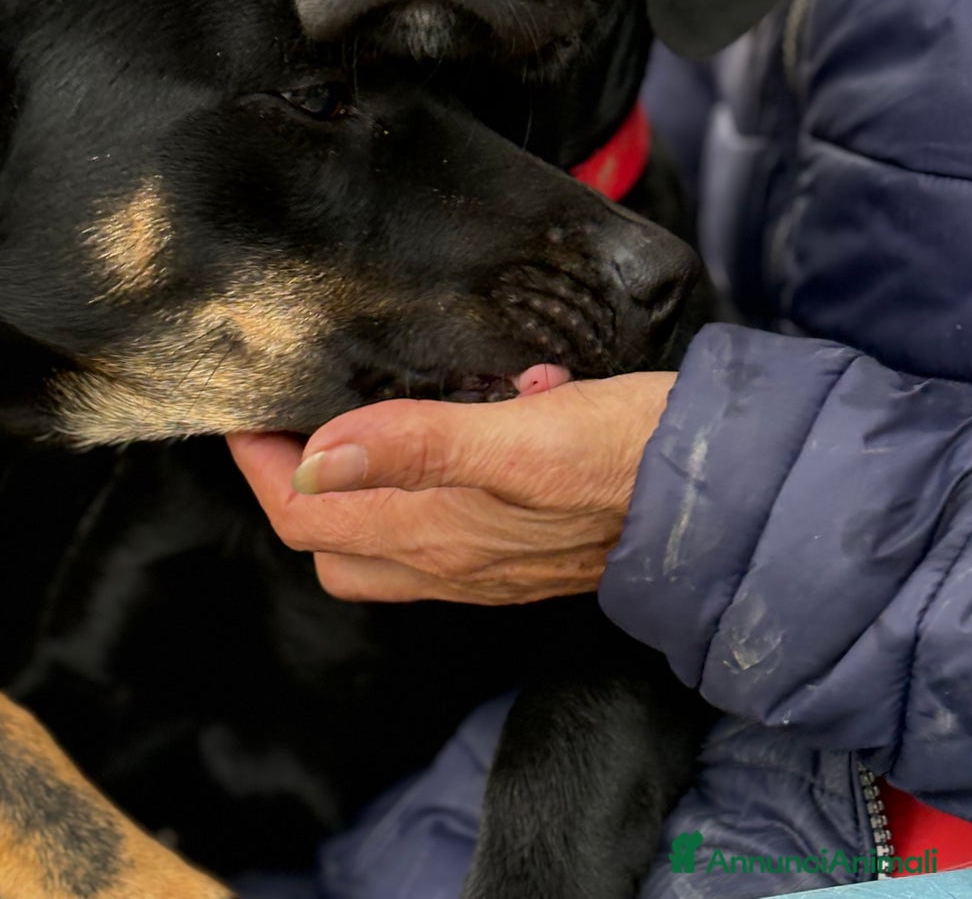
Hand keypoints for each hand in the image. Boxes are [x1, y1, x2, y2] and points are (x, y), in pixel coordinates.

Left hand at [227, 369, 675, 604]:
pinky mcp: (519, 544)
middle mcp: (451, 558)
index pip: (307, 512)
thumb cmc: (629, 455)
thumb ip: (420, 446)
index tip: (247, 412)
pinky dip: (415, 482)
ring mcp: (485, 560)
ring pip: (378, 540)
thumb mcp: (521, 439)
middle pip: (330, 538)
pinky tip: (457, 422)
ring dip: (349, 487)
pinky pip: (435, 528)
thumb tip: (320, 456)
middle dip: (292, 484)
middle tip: (287, 418)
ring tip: (353, 417)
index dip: (263, 465)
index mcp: (437, 531)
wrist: (724, 493)